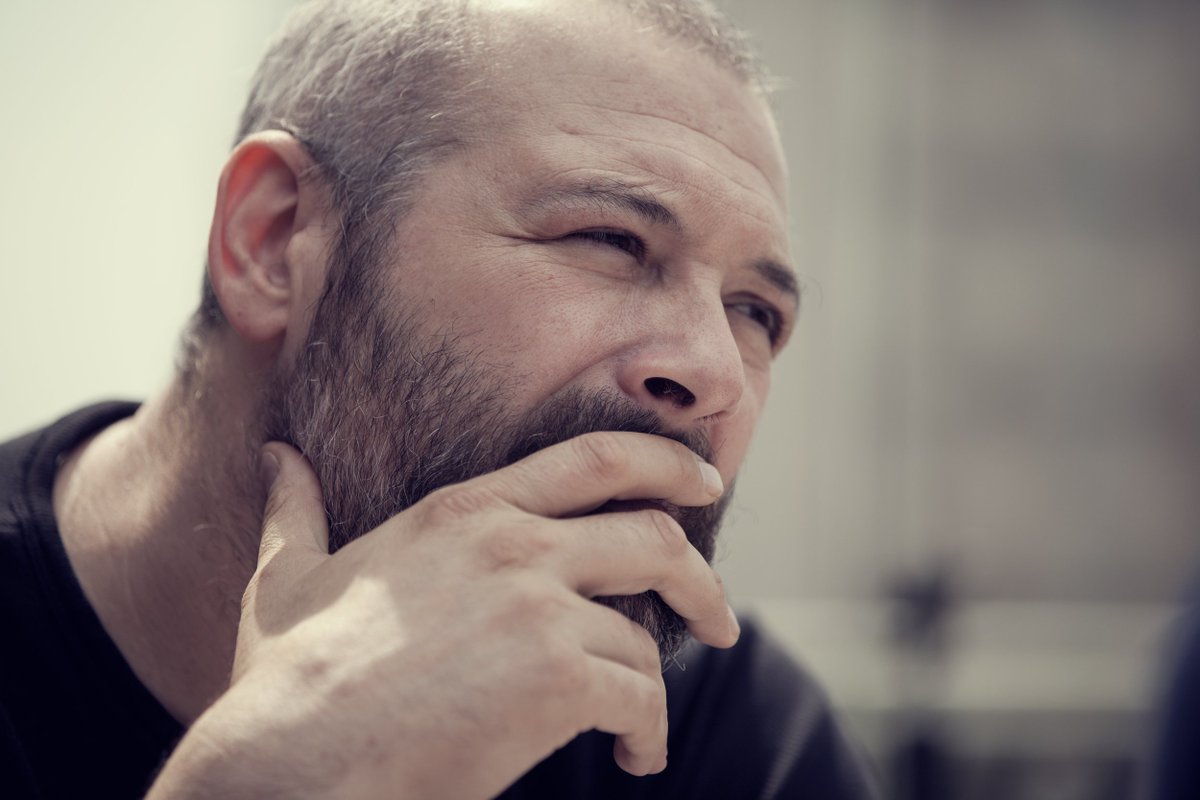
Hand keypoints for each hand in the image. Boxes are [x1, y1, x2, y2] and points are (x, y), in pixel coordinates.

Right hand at [149, 432, 738, 798]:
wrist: (291, 762)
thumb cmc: (285, 682)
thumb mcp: (287, 579)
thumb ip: (295, 509)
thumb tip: (276, 455)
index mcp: (464, 510)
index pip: (596, 457)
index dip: (665, 463)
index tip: (704, 480)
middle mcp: (512, 543)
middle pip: (655, 537)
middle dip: (702, 580)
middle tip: (720, 619)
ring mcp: (539, 607)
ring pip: (645, 637)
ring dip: (652, 688)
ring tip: (633, 725)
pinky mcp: (559, 677)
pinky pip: (642, 699)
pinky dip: (649, 733)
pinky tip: (629, 755)